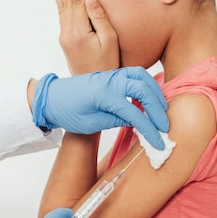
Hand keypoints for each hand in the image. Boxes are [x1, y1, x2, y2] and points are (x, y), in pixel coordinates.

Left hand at [32, 68, 168, 148]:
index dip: (149, 129)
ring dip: (155, 92)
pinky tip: (150, 98)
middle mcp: (109, 80)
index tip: (158, 142)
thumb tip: (138, 122)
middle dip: (158, 109)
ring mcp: (111, 75)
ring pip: (142, 77)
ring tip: (161, 111)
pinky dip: (146, 84)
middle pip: (143, 89)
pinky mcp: (111, 75)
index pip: (134, 112)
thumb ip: (115, 121)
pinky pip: (135, 74)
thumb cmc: (67, 112)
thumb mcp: (90, 123)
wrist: (52, 98)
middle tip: (165, 126)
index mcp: (103, 94)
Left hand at [50, 0, 118, 73]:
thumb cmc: (108, 64)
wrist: (92, 87)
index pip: (76, 2)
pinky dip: (61, 3)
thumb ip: (100, 18)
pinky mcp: (65, 41)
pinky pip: (63, 17)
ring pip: (61, 9)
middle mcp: (68, 33)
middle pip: (64, 3)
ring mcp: (64, 37)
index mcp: (79, 32)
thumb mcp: (110, 41)